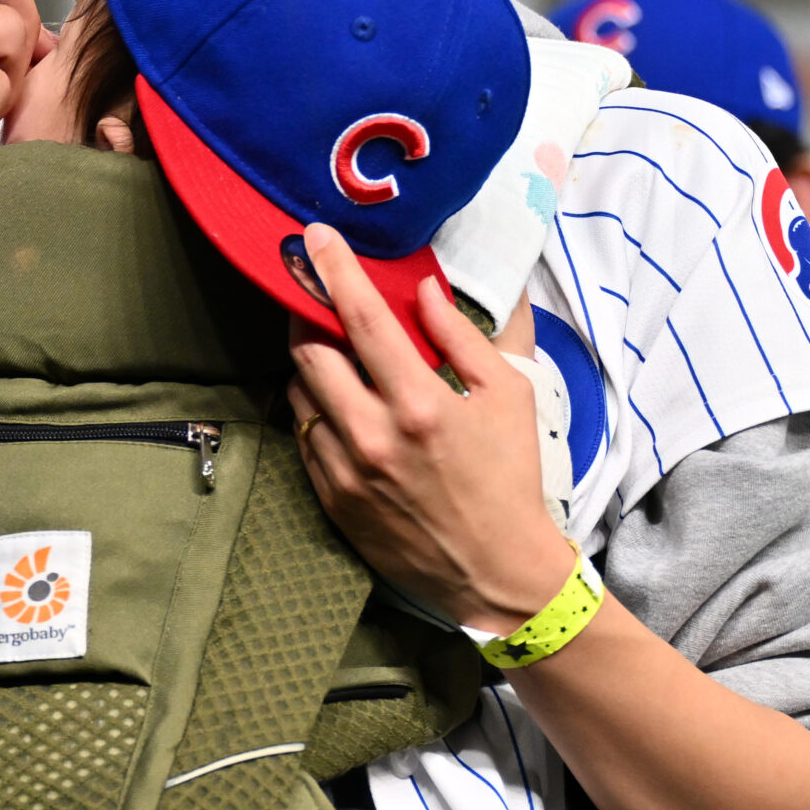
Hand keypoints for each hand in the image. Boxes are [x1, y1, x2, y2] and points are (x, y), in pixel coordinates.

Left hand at [285, 225, 573, 632]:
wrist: (496, 572)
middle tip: (314, 294)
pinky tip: (338, 402)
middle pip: (308, 351)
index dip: (333, 271)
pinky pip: (304, 436)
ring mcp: (344, 471)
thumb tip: (424, 289)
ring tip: (331, 350)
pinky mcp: (330, 499)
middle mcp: (372, 436)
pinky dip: (315, 409)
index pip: (360, 319)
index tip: (313, 237)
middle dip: (306, 313)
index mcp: (419, 405)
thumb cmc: (510, 476)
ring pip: (299, 392)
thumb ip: (465, 337)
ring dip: (309, 363)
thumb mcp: (509, 396)